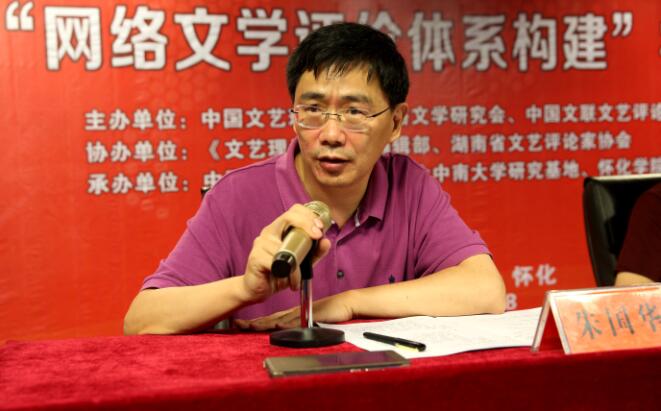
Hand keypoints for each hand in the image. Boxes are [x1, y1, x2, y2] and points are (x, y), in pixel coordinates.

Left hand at [235, 292, 353, 330]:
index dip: (256, 322)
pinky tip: (276, 326)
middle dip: (254, 322)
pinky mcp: (310, 315)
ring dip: (265, 324)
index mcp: (291, 315)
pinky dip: (286, 323)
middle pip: (270, 319)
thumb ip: (298, 324)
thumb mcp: (309, 319)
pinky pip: (296, 321)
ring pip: (279, 320)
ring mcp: (301, 314)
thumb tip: (286, 332)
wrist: (344, 304)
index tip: (242, 324)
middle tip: (238, 324)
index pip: (270, 319)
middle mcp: (293, 314)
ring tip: (250, 326)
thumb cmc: (328, 312)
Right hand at [240, 204, 330, 303]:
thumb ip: (314, 252)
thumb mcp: (302, 262)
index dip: (308, 216)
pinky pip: (277, 262)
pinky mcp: (255, 256)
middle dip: (306, 224)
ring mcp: (260, 243)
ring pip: (286, 246)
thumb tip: (326, 241)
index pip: (294, 211)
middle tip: (317, 237)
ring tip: (298, 277)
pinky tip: (289, 281)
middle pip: (288, 217)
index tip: (320, 229)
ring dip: (297, 265)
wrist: (259, 289)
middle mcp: (269, 232)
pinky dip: (288, 274)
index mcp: (279, 229)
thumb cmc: (279, 272)